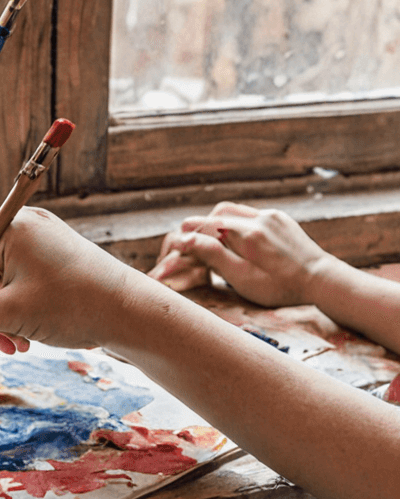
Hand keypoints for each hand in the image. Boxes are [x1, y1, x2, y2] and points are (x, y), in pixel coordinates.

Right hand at [0, 206, 131, 352]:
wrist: (135, 315)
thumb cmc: (78, 304)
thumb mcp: (12, 314)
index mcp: (8, 230)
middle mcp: (19, 234)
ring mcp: (34, 250)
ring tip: (7, 346)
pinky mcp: (46, 268)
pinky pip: (10, 291)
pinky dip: (8, 317)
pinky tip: (21, 340)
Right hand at [149, 201, 333, 306]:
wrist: (323, 280)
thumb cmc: (281, 287)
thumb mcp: (242, 277)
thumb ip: (213, 255)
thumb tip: (184, 238)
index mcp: (246, 234)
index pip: (203, 226)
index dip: (185, 239)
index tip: (174, 250)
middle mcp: (258, 218)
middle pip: (215, 214)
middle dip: (200, 229)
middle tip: (191, 247)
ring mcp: (270, 216)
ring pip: (231, 211)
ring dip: (217, 224)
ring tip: (214, 244)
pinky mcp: (279, 218)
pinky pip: (248, 215)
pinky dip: (235, 225)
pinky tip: (237, 242)